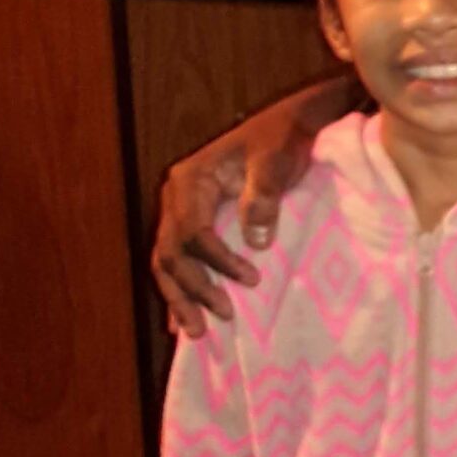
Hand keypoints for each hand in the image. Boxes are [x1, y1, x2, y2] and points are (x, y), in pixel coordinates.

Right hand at [150, 78, 352, 337]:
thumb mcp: (276, 162)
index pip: (193, 232)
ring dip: (180, 297)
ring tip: (196, 332)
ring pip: (167, 261)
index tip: (252, 280)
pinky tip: (179, 319)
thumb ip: (263, 197)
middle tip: (219, 318)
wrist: (289, 125)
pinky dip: (179, 288)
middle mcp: (175, 196)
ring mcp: (180, 209)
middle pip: (170, 252)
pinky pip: (177, 259)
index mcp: (190, 180)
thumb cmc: (283, 141)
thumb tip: (256, 242)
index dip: (218, 261)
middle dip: (191, 289)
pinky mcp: (192, 220)